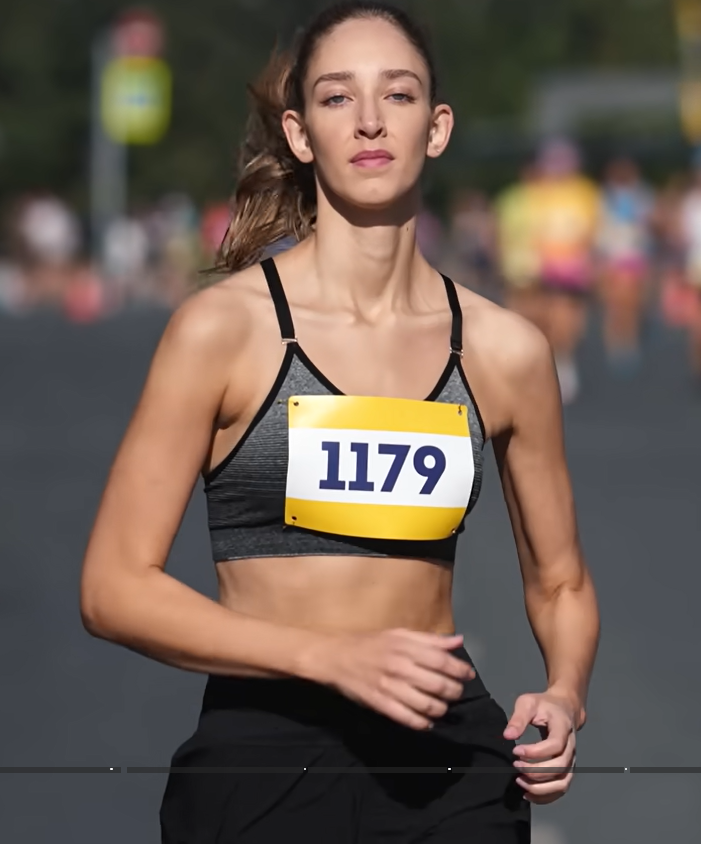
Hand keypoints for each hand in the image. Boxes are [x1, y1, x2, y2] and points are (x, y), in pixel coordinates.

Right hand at [311, 629, 475, 730]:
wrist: (335, 656)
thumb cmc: (369, 643)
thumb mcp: (399, 634)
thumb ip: (430, 639)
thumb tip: (458, 641)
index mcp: (405, 647)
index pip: (442, 661)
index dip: (459, 670)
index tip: (468, 674)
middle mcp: (399, 667)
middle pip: (438, 684)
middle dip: (454, 691)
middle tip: (457, 692)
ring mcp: (389, 687)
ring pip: (426, 705)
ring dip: (441, 709)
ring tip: (443, 707)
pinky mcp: (380, 704)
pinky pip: (407, 718)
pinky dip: (422, 723)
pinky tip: (428, 721)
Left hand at [504, 691, 577, 804]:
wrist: (564, 709)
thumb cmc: (543, 705)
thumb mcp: (528, 703)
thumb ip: (518, 718)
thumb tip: (507, 736)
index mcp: (563, 727)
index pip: (555, 745)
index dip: (535, 752)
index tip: (515, 751)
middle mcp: (571, 746)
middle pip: (560, 767)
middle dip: (536, 771)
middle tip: (515, 765)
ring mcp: (571, 760)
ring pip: (563, 783)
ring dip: (541, 788)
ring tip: (519, 782)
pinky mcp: (567, 770)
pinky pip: (561, 789)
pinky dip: (545, 796)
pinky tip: (527, 793)